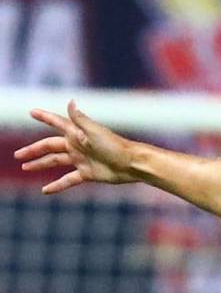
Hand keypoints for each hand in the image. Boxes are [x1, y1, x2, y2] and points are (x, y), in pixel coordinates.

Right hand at [14, 100, 136, 192]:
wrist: (131, 164)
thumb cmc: (115, 146)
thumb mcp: (94, 132)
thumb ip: (80, 119)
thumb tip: (70, 102)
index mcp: (76, 133)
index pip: (56, 123)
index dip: (44, 117)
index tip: (31, 112)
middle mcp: (76, 145)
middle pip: (49, 146)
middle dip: (33, 150)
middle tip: (17, 155)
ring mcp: (81, 160)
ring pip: (55, 162)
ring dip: (40, 165)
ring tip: (25, 168)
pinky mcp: (87, 173)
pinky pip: (68, 180)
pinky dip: (57, 185)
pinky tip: (45, 190)